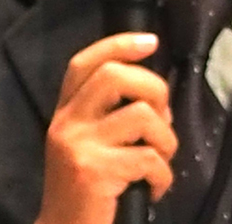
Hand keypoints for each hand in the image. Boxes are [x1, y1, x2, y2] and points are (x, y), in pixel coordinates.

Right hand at [35, 32, 176, 223]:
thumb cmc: (84, 190)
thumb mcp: (86, 143)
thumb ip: (109, 115)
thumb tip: (157, 97)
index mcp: (65, 112)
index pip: (84, 63)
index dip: (118, 44)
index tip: (150, 41)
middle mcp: (67, 123)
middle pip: (115, 76)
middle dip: (154, 88)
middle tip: (164, 117)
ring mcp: (78, 146)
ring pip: (141, 114)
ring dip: (166, 137)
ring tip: (162, 158)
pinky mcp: (94, 172)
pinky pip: (148, 157)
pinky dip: (164, 173)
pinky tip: (156, 187)